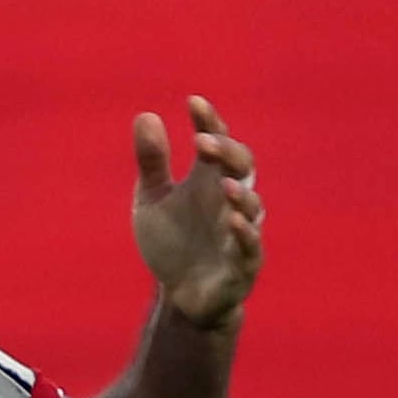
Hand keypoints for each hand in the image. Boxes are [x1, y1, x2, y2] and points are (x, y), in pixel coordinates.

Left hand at [133, 96, 263, 328]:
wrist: (182, 295)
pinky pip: (250, 247)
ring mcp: (239, 232)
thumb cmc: (173, 242)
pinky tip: (233, 222)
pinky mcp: (241, 266)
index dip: (209, 122)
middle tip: (202, 139)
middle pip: (242, 167)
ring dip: (239, 194)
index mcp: (209, 180)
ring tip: (222, 181)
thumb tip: (145, 114)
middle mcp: (230, 201)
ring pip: (252, 206)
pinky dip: (244, 234)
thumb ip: (152, 162)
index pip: (217, 143)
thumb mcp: (152, 199)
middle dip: (226, 151)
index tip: (192, 102)